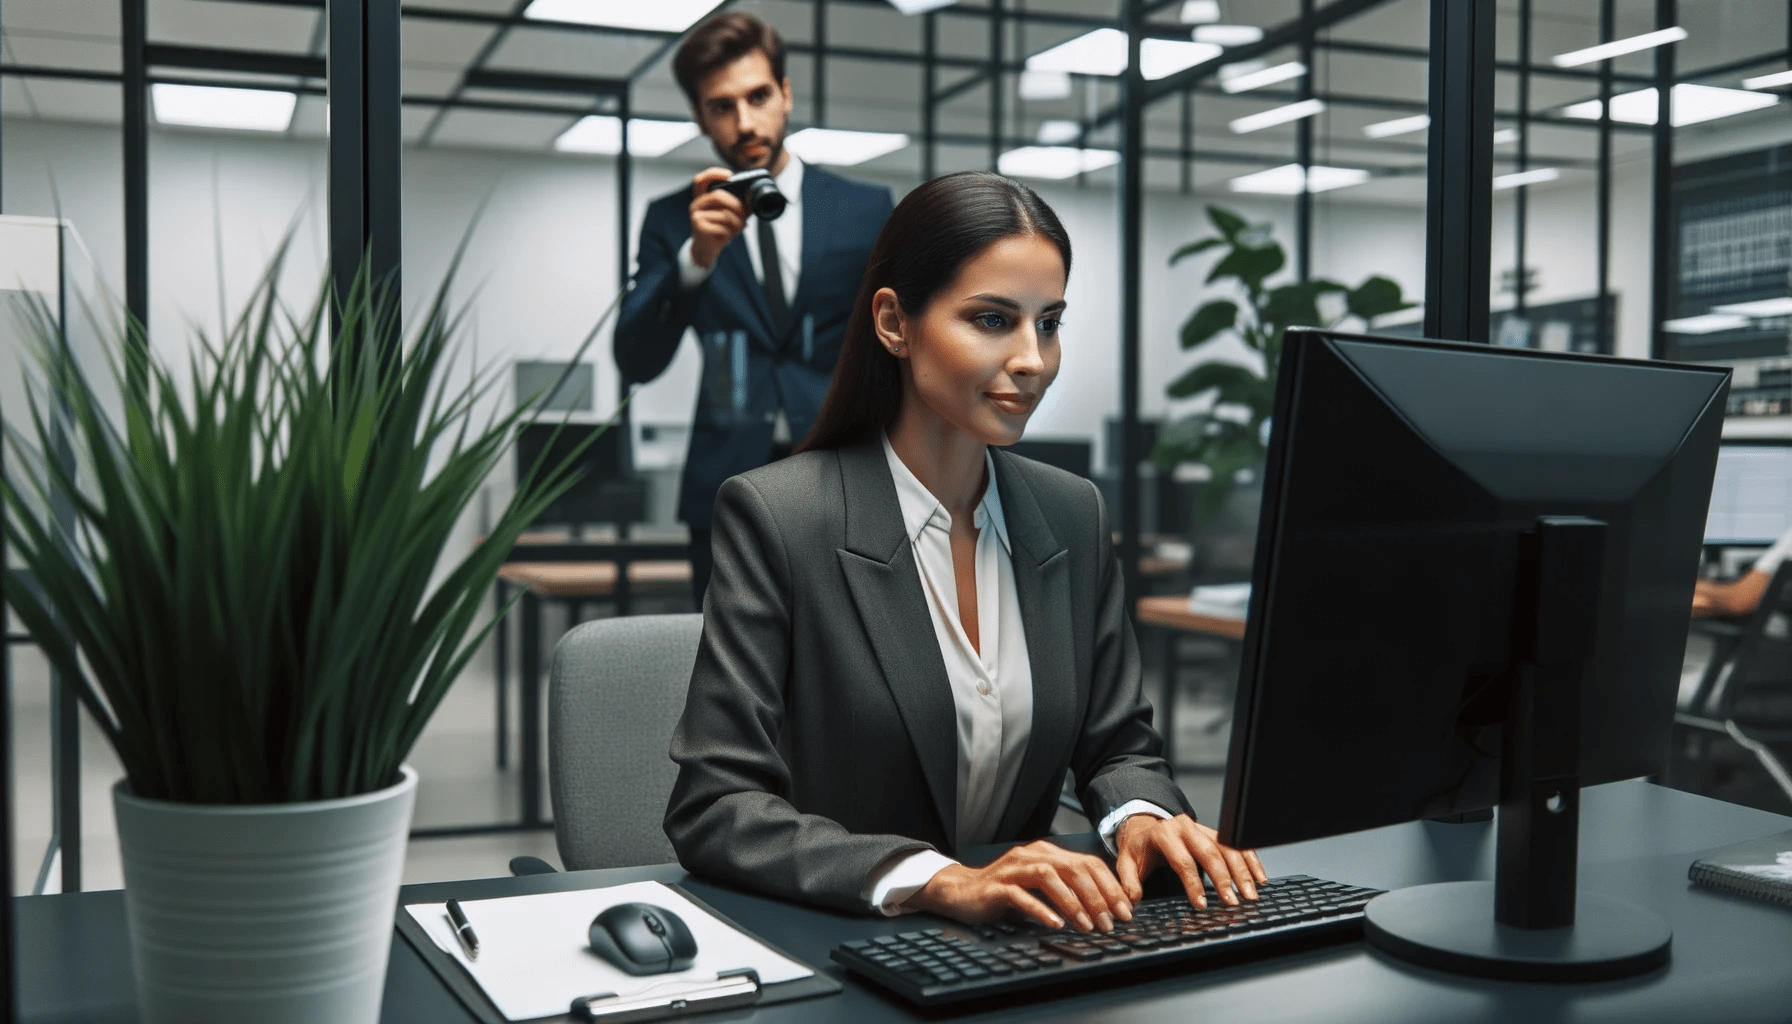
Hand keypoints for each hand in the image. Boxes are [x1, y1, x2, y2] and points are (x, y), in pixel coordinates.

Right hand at [689, 167, 747, 268]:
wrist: (706, 250)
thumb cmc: (718, 229)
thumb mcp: (726, 215)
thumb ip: (734, 204)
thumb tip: (751, 198)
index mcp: (702, 198)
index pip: (701, 180)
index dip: (714, 174)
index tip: (729, 175)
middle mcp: (696, 204)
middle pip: (718, 196)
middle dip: (736, 204)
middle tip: (745, 212)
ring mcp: (696, 216)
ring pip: (724, 214)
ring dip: (738, 222)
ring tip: (740, 227)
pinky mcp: (699, 228)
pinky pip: (722, 227)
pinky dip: (730, 232)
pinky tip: (728, 236)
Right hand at [903, 840, 1133, 932]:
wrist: (959, 892)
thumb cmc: (1004, 892)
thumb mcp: (1040, 887)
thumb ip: (1066, 889)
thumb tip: (1105, 908)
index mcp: (1047, 853)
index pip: (1087, 863)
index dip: (1110, 886)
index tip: (1125, 910)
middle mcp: (1032, 855)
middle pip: (1073, 868)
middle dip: (1097, 897)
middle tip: (1110, 922)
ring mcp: (1012, 869)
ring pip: (1049, 877)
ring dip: (1072, 902)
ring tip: (1086, 925)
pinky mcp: (996, 887)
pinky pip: (1021, 896)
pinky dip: (1041, 910)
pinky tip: (1055, 924)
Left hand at [1113, 813, 1266, 908]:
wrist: (1145, 825)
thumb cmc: (1139, 846)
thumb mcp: (1127, 861)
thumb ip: (1128, 881)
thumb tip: (1132, 900)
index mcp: (1164, 834)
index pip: (1183, 861)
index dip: (1193, 884)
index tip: (1202, 904)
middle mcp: (1186, 827)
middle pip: (1210, 853)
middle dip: (1224, 879)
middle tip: (1233, 902)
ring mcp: (1202, 828)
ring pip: (1228, 848)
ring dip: (1242, 872)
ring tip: (1251, 894)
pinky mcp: (1214, 833)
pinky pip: (1236, 845)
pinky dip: (1250, 860)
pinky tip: (1259, 877)